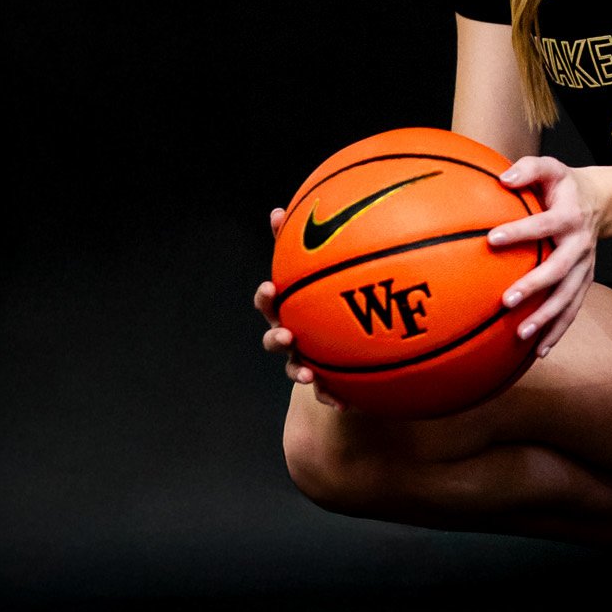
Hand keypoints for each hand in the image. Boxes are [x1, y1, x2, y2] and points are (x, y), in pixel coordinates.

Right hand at [254, 207, 346, 409]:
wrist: (342, 341)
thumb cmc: (329, 296)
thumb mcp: (326, 267)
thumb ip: (309, 243)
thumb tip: (288, 208)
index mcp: (289, 306)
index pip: (272, 299)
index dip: (267, 296)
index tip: (271, 287)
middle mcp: (291, 333)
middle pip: (273, 337)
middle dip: (275, 336)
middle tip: (285, 333)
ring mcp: (303, 358)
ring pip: (294, 367)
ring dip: (296, 370)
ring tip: (306, 373)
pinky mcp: (323, 381)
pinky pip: (326, 392)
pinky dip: (331, 397)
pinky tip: (344, 403)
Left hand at [489, 156, 603, 357]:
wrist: (601, 202)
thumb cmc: (564, 186)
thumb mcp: (550, 168)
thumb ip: (528, 168)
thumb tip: (501, 179)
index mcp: (569, 216)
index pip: (544, 224)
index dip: (521, 231)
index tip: (493, 239)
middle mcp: (580, 245)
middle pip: (559, 269)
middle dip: (535, 286)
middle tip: (507, 300)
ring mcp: (585, 267)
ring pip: (568, 296)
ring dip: (547, 317)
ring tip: (522, 335)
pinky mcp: (584, 283)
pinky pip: (572, 310)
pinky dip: (557, 331)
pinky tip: (538, 352)